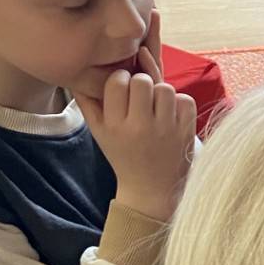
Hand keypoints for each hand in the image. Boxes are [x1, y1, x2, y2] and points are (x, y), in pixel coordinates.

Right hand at [75, 13, 195, 222]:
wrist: (150, 190)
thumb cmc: (123, 155)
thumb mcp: (99, 132)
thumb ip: (87, 103)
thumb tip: (77, 75)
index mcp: (114, 125)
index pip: (117, 81)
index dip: (121, 79)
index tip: (123, 88)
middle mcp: (139, 127)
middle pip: (142, 81)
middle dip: (142, 83)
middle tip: (142, 96)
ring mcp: (165, 130)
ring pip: (166, 88)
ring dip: (162, 93)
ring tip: (157, 106)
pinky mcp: (186, 133)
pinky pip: (186, 100)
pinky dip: (180, 104)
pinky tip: (171, 115)